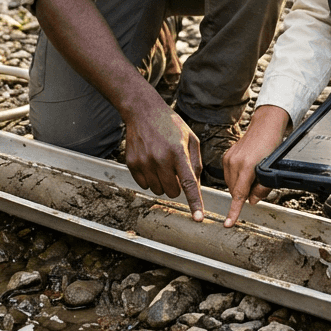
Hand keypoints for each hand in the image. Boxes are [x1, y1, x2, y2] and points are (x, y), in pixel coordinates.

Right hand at [123, 105, 205, 220]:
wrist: (143, 112)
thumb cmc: (171, 125)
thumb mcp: (191, 140)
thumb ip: (195, 165)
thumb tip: (196, 188)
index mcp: (178, 152)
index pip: (188, 183)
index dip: (194, 203)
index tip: (198, 218)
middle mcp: (160, 159)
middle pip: (172, 192)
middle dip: (177, 187)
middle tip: (175, 171)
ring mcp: (144, 162)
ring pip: (158, 190)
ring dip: (162, 183)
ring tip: (162, 164)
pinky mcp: (132, 164)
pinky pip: (144, 185)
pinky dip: (149, 179)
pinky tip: (150, 163)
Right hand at [222, 105, 289, 226]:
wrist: (265, 126)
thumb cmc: (271, 145)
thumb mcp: (271, 168)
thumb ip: (262, 187)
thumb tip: (253, 201)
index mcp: (246, 166)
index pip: (239, 195)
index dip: (234, 211)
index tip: (228, 223)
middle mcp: (234, 162)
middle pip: (235, 190)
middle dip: (244, 193)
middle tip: (257, 184)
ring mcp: (228, 159)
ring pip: (231, 184)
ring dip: (240, 186)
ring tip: (252, 174)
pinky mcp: (226, 157)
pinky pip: (229, 175)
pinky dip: (236, 178)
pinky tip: (246, 171)